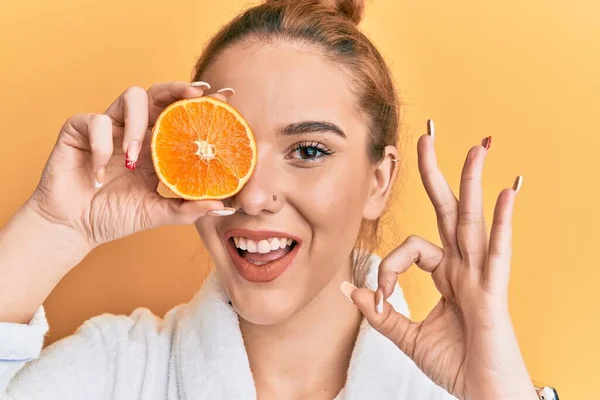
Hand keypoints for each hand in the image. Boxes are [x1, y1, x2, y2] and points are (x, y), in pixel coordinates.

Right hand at [26, 81, 229, 250]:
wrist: (74, 228)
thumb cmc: (114, 217)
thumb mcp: (157, 214)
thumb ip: (188, 209)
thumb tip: (223, 207)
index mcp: (155, 147)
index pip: (181, 117)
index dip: (202, 105)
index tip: (227, 97)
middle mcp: (135, 131)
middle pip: (159, 94)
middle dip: (178, 89)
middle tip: (197, 94)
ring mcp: (109, 128)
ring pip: (130, 97)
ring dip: (138, 123)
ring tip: (135, 156)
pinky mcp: (79, 130)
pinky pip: (94, 122)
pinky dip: (101, 145)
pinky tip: (99, 173)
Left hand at [347, 124, 537, 399]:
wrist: (482, 394)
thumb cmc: (455, 364)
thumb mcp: (407, 336)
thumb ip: (381, 312)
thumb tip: (351, 290)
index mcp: (446, 273)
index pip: (411, 249)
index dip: (390, 267)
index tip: (383, 297)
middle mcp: (464, 266)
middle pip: (448, 210)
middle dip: (437, 173)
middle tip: (428, 136)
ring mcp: (481, 275)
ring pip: (474, 221)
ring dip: (474, 182)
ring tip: (477, 147)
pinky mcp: (494, 291)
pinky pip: (499, 251)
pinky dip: (504, 221)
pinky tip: (508, 191)